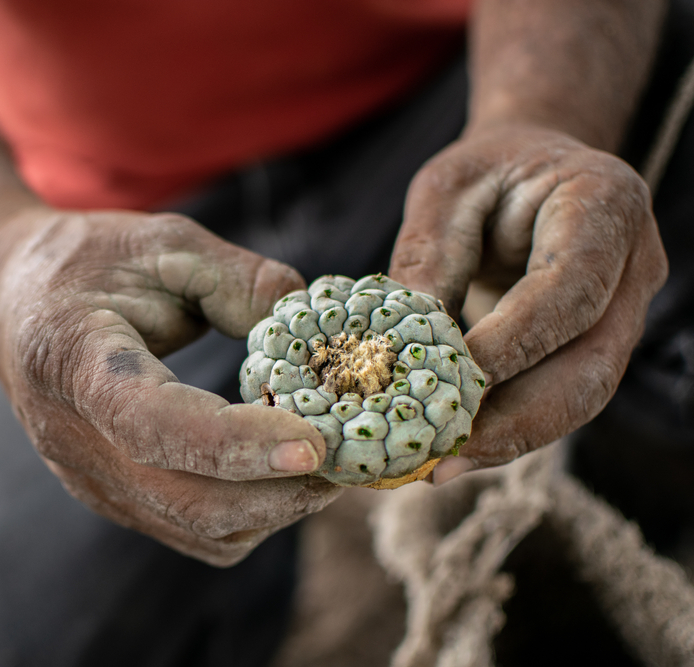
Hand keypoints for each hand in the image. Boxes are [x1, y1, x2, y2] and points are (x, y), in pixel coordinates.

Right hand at [0, 210, 339, 564]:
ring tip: (325, 457)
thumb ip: (238, 278)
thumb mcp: (161, 242)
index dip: (237, 443)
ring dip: (277, 507)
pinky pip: (196, 531)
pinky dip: (254, 512)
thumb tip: (311, 324)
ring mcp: (90, 480)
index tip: (316, 442)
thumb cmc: (85, 263)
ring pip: (201, 530)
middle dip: (284, 490)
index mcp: (74, 361)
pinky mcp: (111, 498)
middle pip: (190, 502)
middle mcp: (74, 439)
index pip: (154, 424)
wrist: (9, 303)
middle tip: (350, 452)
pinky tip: (279, 467)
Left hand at [389, 124, 667, 473]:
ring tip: (441, 466)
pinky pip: (560, 398)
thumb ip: (428, 256)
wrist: (531, 174)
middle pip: (592, 362)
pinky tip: (456, 452)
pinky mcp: (596, 347)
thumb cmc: (486, 175)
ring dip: (512, 438)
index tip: (454, 378)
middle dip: (517, 417)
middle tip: (446, 453)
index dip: (518, 340)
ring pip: (582, 396)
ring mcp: (624, 313)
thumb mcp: (445, 190)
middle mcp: (633, 265)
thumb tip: (401, 343)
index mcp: (604, 204)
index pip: (571, 288)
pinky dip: (509, 430)